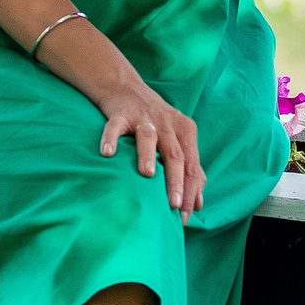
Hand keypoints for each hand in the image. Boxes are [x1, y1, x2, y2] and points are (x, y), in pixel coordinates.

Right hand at [89, 69, 205, 220]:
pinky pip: (115, 127)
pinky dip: (111, 139)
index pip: (192, 165)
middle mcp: (167, 124)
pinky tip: (107, 153)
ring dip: (148, 156)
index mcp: (185, 132)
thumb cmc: (156, 122)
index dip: (190, 191)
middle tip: (173, 204)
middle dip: (176, 180)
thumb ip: (190, 169)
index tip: (184, 216)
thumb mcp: (178, 140)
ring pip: (148, 138)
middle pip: (175, 154)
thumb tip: (197, 204)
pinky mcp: (121, 114)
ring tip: (147, 175)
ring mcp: (144, 118)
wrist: (127, 87)